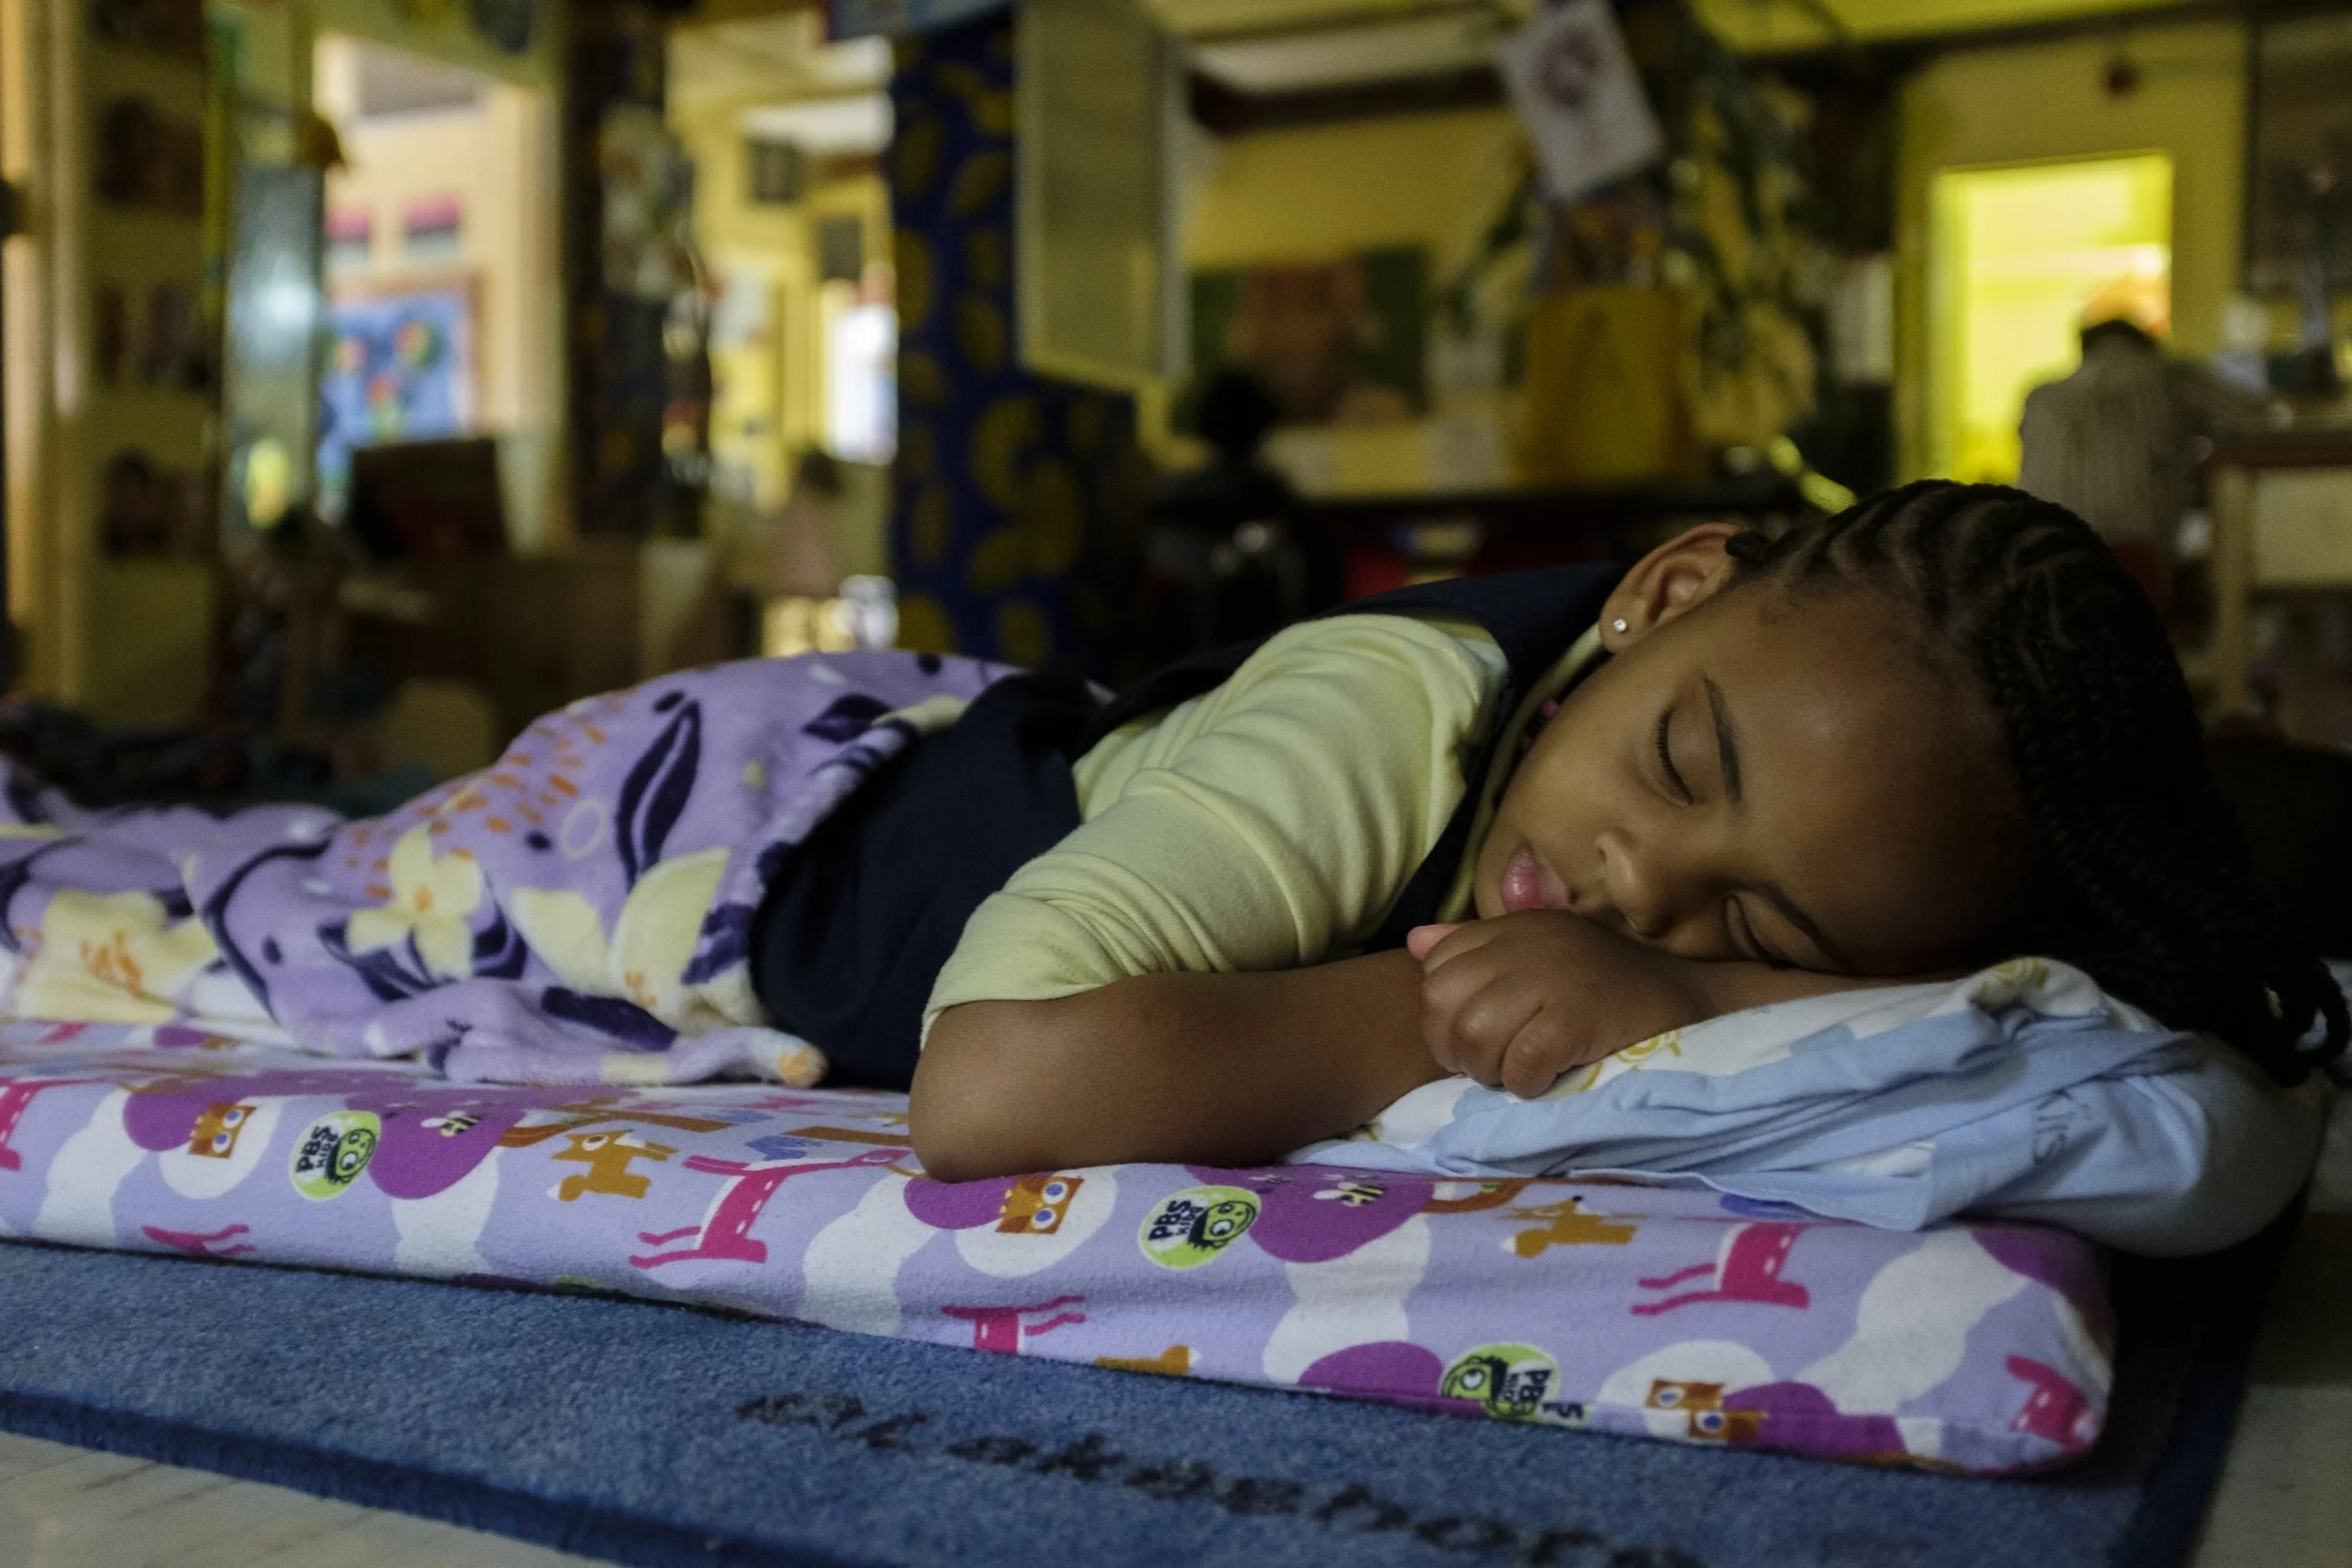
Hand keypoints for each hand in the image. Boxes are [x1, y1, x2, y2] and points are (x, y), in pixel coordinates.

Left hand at [1406, 911, 1712, 1098]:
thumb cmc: (1607, 984)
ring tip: (1521, 1072)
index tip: (1477, 1038)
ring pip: (1474, 1036)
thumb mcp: (1539, 953)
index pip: (1434, 973)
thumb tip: (1415, 941)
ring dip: (1490, 1070)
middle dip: (1459, 1051)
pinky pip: (1519, 1063)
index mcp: (1509, 930)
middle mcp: (1523, 947)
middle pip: (1442, 1008)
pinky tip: (1548, 1078)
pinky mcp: (1575, 1020)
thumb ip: (1474, 948)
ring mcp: (1550, 981)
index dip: (1444, 1017)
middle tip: (1495, 1065)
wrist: (1688, 998)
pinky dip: (1526, 1082)